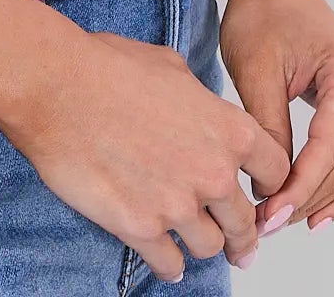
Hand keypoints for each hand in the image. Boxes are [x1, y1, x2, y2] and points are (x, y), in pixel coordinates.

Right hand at [3, 24, 290, 282]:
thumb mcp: (172, 67)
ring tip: (191, 241)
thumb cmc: (106, 67)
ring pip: (210, 246)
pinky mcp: (141, 228)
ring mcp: (177, 204)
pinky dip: (170, 265)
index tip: (257, 191)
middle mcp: (212, 171)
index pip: (275, 170)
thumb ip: (201, 102)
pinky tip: (166, 259)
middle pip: (245, 220)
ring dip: (200, 243)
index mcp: (228, 128)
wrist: (58, 86)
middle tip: (239, 243)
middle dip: (241, 231)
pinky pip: (170, 265)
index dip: (267, 183)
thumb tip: (203, 113)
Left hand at [217, 0, 333, 236]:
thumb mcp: (256, 71)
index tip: (269, 214)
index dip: (300, 186)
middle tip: (266, 223)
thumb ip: (268, 130)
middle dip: (306, 198)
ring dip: (321, 199)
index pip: (330, 145)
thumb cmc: (264, 16)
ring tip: (283, 221)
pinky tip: (312, 213)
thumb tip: (272, 188)